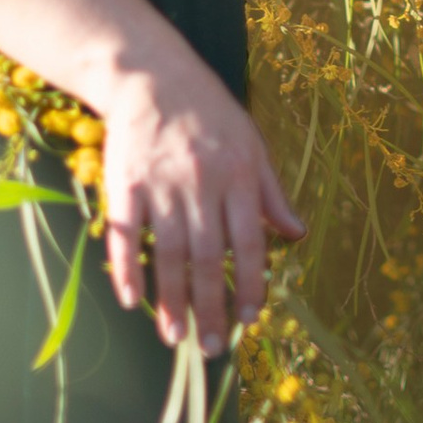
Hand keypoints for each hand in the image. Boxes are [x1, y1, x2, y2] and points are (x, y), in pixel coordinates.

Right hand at [89, 42, 306, 355]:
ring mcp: (161, 184)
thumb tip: (296, 235)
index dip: (251, 283)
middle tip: (212, 347)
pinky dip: (127, 267)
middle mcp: (202, 184)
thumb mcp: (253, 144)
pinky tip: (131, 298)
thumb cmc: (210, 112)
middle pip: (208, 257)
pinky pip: (126, 232)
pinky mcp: (125, 182)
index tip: (251, 318)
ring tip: (174, 336)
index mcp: (239, 177)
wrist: (152, 74)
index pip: (249, 243)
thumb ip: (272, 193)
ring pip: (168, 253)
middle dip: (211, 307)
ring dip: (171, 299)